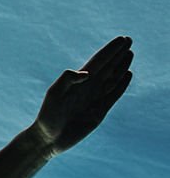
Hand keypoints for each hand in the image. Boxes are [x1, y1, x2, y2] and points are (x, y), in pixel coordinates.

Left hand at [32, 36, 132, 156]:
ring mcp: (95, 99)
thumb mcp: (54, 95)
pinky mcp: (100, 112)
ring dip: (121, 66)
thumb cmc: (48, 116)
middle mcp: (88, 88)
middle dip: (117, 53)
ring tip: (130, 53)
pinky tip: (127, 74)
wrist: (49, 139)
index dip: (109, 50)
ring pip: (112, 78)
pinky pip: (114, 95)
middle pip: (107, 66)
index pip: (97, 61)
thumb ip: (67, 80)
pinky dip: (121, 85)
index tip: (121, 39)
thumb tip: (87, 73)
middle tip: (129, 40)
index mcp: (77, 81)